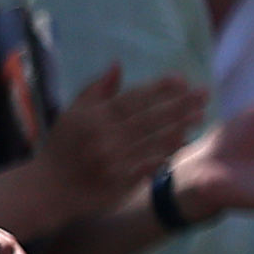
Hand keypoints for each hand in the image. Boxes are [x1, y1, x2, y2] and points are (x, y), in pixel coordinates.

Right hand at [33, 65, 206, 219]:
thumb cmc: (63, 146)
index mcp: (92, 118)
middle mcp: (104, 138)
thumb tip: (117, 64)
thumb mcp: (72, 114)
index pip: (132, 99)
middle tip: (204, 93)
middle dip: (179, 104)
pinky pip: (151, 164)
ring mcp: (114, 161)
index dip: (158, 89)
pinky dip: (168, 152)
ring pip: (153, 140)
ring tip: (201, 114)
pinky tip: (185, 141)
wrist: (49, 188)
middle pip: (149, 118)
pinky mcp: (121, 181)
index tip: (181, 78)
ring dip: (180, 126)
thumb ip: (96, 90)